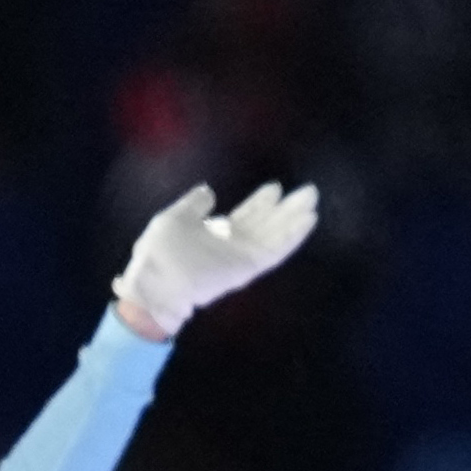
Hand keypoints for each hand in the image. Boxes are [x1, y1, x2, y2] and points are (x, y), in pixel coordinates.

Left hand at [117, 179, 322, 340]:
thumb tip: (208, 191)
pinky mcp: (250, 267)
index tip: (275, 187)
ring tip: (313, 201)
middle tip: (309, 191)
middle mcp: (234, 245)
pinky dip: (293, 236)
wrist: (156, 282)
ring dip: (296, 218)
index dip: (261, 202)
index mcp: (216, 233)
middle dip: (287, 207)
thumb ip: (193, 205)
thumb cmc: (160, 251)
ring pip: (277, 234)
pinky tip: (308, 221)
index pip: (246, 216)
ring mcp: (244, 256)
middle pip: (268, 223)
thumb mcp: (173, 218)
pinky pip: (277, 250)